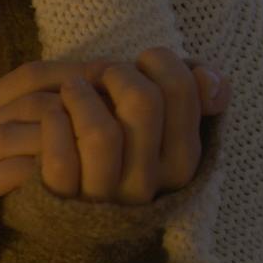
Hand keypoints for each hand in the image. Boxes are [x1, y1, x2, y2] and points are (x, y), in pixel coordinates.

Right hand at [0, 51, 226, 262]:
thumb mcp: (5, 160)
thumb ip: (38, 132)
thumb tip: (100, 112)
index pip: (33, 74)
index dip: (83, 73)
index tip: (126, 85)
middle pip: (29, 95)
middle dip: (85, 100)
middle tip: (130, 115)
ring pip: (14, 128)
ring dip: (65, 134)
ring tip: (106, 148)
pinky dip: (34, 173)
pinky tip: (68, 183)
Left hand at [51, 47, 229, 204]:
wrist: (70, 196)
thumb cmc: (120, 143)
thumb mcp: (164, 122)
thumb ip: (193, 93)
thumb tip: (209, 77)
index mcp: (181, 162)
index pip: (182, 90)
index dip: (159, 60)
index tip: (140, 62)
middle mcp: (149, 184)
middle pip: (143, 102)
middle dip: (118, 72)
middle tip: (102, 74)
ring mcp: (106, 197)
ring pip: (102, 133)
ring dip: (80, 94)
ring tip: (72, 88)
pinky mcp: (65, 201)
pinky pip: (61, 159)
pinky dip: (54, 123)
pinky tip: (53, 114)